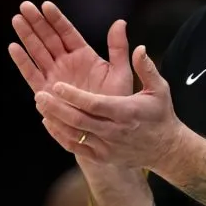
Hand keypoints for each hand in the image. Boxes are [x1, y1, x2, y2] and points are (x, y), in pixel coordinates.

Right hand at [8, 0, 133, 98]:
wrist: (106, 128)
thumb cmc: (116, 101)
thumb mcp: (120, 72)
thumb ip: (118, 48)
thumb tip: (120, 22)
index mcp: (84, 55)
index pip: (67, 32)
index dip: (56, 19)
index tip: (46, 5)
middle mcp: (66, 63)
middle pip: (48, 38)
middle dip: (36, 22)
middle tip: (24, 6)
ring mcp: (55, 76)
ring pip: (38, 52)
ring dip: (27, 36)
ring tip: (17, 19)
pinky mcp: (46, 92)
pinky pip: (32, 74)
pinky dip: (23, 61)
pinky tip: (14, 47)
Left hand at [37, 45, 185, 170]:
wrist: (165, 149)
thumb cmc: (160, 114)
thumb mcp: (159, 89)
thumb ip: (146, 68)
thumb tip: (139, 48)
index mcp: (127, 112)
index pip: (96, 105)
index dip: (75, 96)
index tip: (58, 86)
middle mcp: (114, 132)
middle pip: (79, 121)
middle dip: (57, 108)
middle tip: (40, 95)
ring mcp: (107, 147)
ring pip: (74, 135)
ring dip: (55, 120)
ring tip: (41, 105)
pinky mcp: (101, 157)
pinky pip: (75, 148)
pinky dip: (59, 135)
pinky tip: (49, 122)